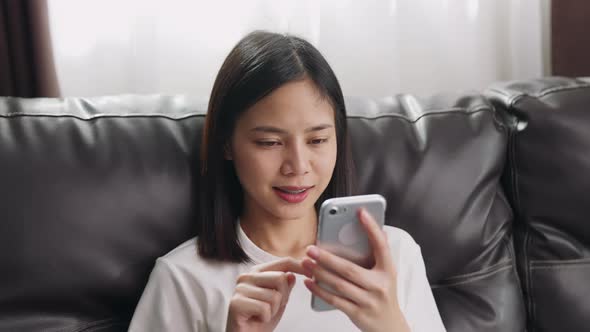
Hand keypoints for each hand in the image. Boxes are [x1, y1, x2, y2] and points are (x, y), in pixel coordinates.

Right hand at [226, 258, 305, 331]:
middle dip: (283, 297)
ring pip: (274, 296)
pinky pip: (264, 308)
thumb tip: (292, 274)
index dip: (300, 266)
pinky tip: (256, 319)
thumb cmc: (260, 320)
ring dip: (273, 310)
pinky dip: (265, 318)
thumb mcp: (278, 302)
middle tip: (272, 308)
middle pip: (280, 278)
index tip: (312, 273)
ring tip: (262, 315)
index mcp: (257, 272)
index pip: (283, 262)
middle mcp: (246, 276)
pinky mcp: (236, 303)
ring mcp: (240, 289)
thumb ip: (285, 287)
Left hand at [302, 208, 409, 331]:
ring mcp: (368, 301)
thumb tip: (374, 228)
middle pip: (349, 269)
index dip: (371, 228)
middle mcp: (380, 285)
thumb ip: (379, 254)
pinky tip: (310, 282)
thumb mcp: (387, 274)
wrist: (389, 326)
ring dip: (320, 273)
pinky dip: (320, 291)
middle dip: (327, 258)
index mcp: (388, 271)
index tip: (360, 212)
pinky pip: (335, 300)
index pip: (381, 246)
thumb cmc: (384, 294)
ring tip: (306, 263)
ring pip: (339, 284)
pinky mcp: (358, 313)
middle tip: (311, 249)